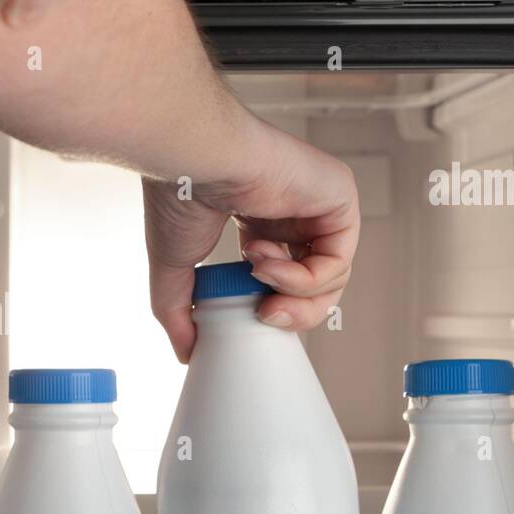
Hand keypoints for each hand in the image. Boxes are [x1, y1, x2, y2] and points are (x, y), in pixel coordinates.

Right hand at [143, 116, 359, 362]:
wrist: (193, 160)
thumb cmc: (180, 195)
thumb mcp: (173, 271)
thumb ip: (180, 313)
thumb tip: (186, 353)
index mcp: (260, 223)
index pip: (285, 281)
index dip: (272, 307)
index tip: (249, 315)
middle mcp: (293, 214)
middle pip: (317, 286)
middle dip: (292, 313)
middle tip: (264, 314)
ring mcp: (318, 205)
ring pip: (333, 279)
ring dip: (291, 290)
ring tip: (258, 272)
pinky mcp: (339, 198)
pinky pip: (339, 261)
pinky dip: (303, 275)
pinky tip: (267, 258)